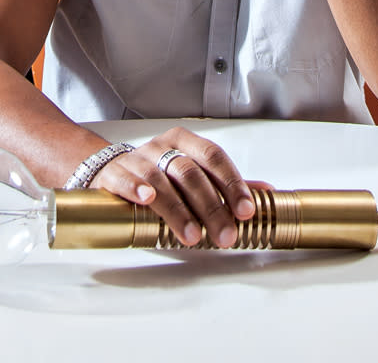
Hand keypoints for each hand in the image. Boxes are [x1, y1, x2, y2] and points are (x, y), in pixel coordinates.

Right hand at [90, 126, 255, 247]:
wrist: (110, 170)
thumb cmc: (159, 175)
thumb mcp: (193, 175)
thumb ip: (226, 185)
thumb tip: (267, 193)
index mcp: (186, 142)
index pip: (214, 157)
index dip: (232, 183)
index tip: (245, 211)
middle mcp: (163, 147)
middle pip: (190, 173)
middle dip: (211, 207)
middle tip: (226, 235)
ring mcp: (138, 159)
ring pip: (161, 180)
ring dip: (178, 209)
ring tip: (192, 235)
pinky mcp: (114, 173)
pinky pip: (126, 178)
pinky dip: (137, 188)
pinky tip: (148, 201)